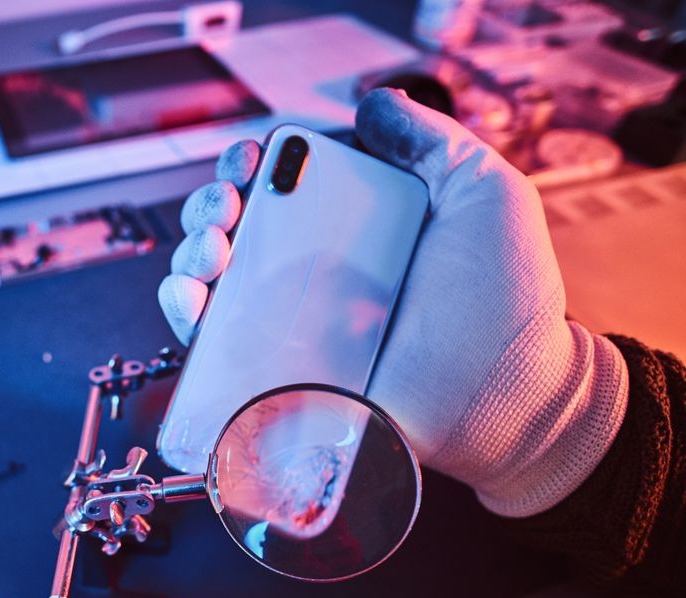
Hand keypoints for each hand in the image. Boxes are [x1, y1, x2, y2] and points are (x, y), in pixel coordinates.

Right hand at [158, 88, 627, 516]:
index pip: (283, 185)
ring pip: (213, 279)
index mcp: (353, 226)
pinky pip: (213, 342)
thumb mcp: (484, 195)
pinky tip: (191, 294)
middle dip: (212, 203)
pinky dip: (186, 313)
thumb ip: (433, 142)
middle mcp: (315, 272)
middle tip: (226, 203)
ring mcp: (292, 324)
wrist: (506, 398)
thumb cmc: (506, 302)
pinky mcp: (278, 374)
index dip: (253, 165)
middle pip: (236, 226)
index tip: (250, 158)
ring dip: (192, 251)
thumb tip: (372, 103)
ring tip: (211, 247)